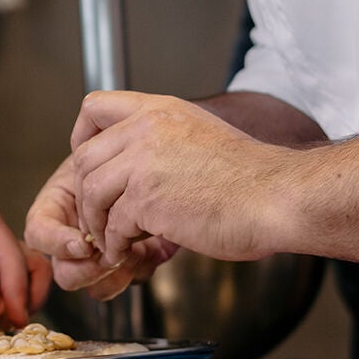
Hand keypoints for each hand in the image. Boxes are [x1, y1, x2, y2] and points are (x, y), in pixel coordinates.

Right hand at [23, 153, 177, 301]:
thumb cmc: (141, 147)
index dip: (55, 241)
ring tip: (141, 252)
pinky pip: (122, 283)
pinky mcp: (128, 262)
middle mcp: (75, 232)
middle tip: (116, 256)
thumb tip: (83, 162)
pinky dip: (140, 270)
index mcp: (60, 203)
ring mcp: (101, 251)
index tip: (83, 243)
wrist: (177, 163)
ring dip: (115, 274)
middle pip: (63, 269)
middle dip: (89, 268)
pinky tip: (156, 249)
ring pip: (93, 285)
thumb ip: (90, 145)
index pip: (39, 231)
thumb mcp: (109, 137)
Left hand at [68, 91, 288, 264]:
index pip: (94, 108)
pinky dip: (115, 244)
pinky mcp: (147, 200)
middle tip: (97, 215)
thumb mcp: (198, 133)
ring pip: (91, 193)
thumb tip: (133, 157)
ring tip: (111, 238)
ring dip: (96, 222)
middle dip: (85, 193)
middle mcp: (146, 129)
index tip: (88, 165)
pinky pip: (112, 225)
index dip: (80, 137)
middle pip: (84, 157)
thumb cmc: (249, 176)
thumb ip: (162, 137)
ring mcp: (143, 163)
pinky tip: (128, 251)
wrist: (278, 196)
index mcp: (159, 109)